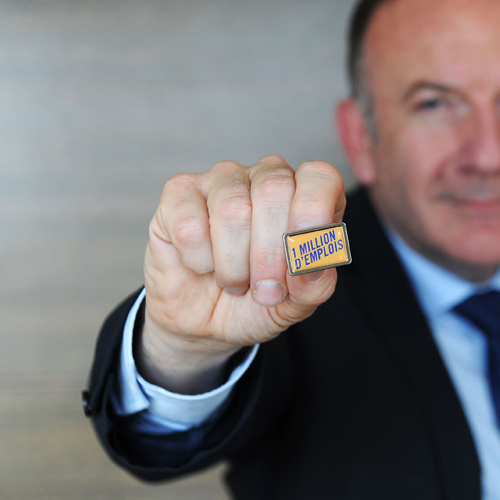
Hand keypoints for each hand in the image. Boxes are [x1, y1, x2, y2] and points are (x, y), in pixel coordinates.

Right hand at [140, 156, 344, 392]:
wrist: (206, 323)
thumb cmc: (258, 302)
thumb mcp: (295, 305)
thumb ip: (314, 287)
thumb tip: (311, 267)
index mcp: (306, 195)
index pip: (320, 177)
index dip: (314, 213)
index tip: (303, 258)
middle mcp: (267, 176)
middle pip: (274, 190)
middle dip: (270, 255)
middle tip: (266, 292)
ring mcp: (222, 179)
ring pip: (232, 210)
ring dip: (234, 264)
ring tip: (234, 282)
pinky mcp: (179, 192)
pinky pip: (190, 224)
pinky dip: (199, 260)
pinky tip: (202, 266)